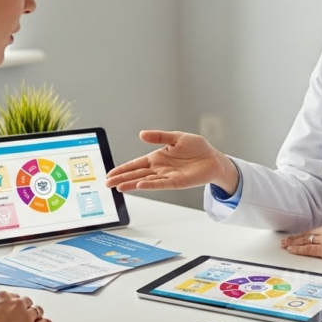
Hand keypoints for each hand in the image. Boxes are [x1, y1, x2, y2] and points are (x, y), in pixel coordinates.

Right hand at [105, 130, 237, 193]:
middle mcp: (159, 168)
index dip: (123, 168)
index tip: (110, 173)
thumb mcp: (176, 137)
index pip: (136, 164)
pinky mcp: (177, 182)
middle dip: (122, 178)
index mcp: (157, 157)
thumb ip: (159, 136)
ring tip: (118, 187)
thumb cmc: (197, 147)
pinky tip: (140, 185)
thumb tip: (142, 134)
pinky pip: (161, 184)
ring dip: (132, 183)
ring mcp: (167, 176)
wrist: (213, 158)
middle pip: (137, 174)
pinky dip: (150, 184)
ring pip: (145, 180)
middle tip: (107, 183)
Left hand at [281, 222, 321, 263]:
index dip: (305, 234)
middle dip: (295, 238)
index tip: (298, 237)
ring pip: (305, 241)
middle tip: (285, 240)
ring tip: (285, 245)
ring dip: (293, 243)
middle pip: (307, 234)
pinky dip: (299, 250)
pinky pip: (309, 250)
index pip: (316, 231)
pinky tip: (292, 250)